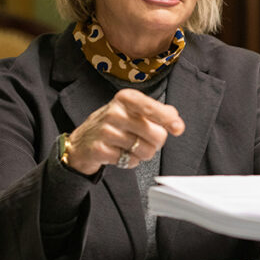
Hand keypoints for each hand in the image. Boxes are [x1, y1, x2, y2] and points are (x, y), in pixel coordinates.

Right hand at [64, 89, 184, 174]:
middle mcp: (115, 112)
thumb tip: (176, 121)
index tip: (178, 128)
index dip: (168, 119)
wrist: (81, 143)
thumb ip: (157, 112)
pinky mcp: (101, 149)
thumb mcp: (133, 112)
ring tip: (129, 146)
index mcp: (125, 99)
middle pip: (156, 134)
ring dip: (142, 153)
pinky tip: (119, 153)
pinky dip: (130, 161)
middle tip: (144, 140)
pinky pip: (131, 161)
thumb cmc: (112, 126)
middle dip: (156, 143)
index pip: (152, 107)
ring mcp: (106, 131)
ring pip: (145, 150)